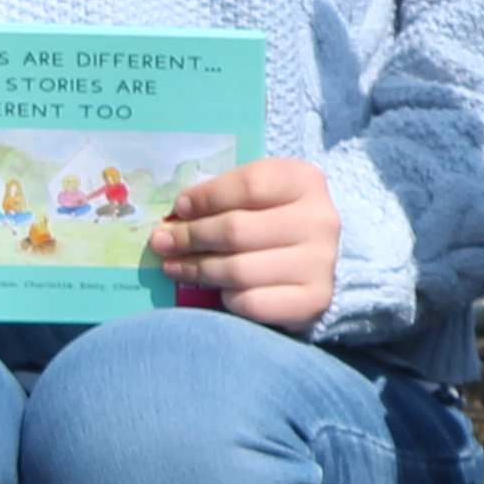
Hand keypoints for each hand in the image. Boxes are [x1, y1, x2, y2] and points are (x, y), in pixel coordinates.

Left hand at [157, 155, 341, 331]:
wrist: (313, 262)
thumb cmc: (273, 220)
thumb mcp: (257, 195)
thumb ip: (222, 198)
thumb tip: (173, 219)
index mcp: (305, 181)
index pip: (249, 185)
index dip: (207, 197)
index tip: (179, 208)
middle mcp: (320, 220)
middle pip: (237, 229)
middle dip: (190, 236)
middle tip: (162, 241)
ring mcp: (321, 263)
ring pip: (239, 270)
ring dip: (197, 269)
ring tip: (174, 266)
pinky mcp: (314, 300)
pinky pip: (252, 302)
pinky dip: (226, 298)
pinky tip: (217, 291)